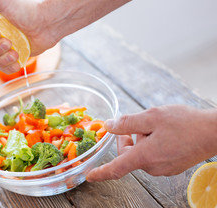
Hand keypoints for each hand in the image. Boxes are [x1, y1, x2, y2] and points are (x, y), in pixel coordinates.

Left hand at [86, 105, 216, 181]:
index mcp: (144, 156)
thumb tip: (109, 126)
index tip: (89, 176)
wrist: (214, 132)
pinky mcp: (172, 166)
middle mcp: (153, 167)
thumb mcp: (151, 117)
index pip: (116, 168)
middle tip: (136, 123)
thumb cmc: (184, 123)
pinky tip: (164, 132)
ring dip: (141, 139)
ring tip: (156, 126)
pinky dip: (151, 144)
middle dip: (127, 139)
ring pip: (141, 154)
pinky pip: (153, 156)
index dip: (101, 172)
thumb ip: (126, 123)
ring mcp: (164, 169)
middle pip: (128, 155)